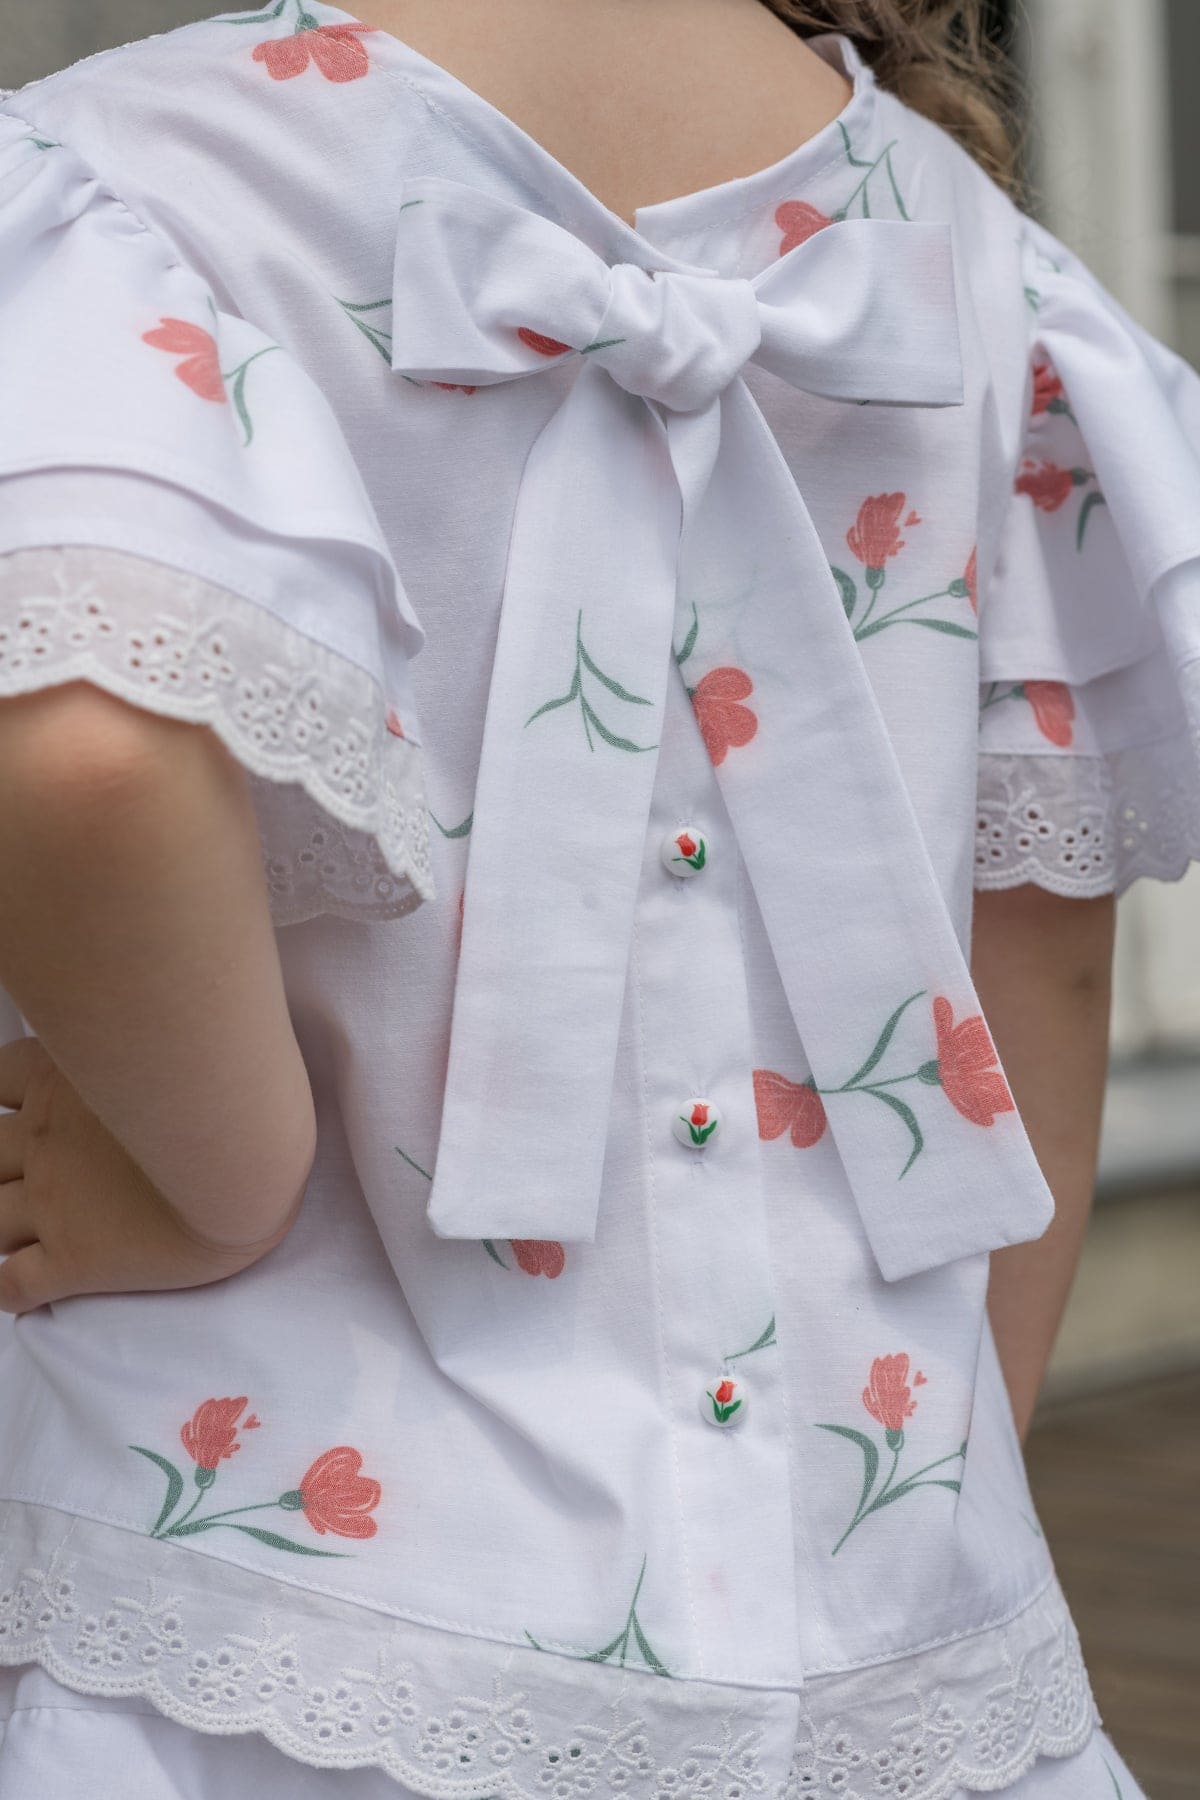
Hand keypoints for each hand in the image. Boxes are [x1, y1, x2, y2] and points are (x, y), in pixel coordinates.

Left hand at [0, 1036, 301, 1313]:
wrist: (241, 1156)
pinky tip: (25, 1286)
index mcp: (66, 1081)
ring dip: (2, 1223)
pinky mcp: (76, 1259)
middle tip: (43, 1170)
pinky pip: (13, 1285)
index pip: (2, 1077)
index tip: (31, 1103)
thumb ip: (154, 1043)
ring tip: (33, 1227)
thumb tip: (166, 1022)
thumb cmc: (230, 1090)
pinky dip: (8, 1290)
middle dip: (3, 1162)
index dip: (9, 1095)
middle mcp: (47, 1141)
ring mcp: (54, 1203)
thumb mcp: (180, 1038)